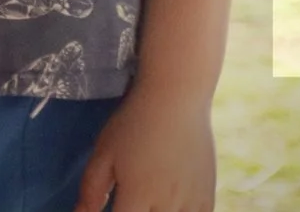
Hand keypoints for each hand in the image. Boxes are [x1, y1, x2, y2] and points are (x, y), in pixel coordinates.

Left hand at [74, 85, 215, 211]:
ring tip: (147, 201)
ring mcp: (191, 203)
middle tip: (129, 199)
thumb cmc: (134, 122)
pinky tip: (169, 205)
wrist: (176, 98)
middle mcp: (166, 204)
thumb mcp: (104, 152)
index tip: (113, 206)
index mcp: (137, 195)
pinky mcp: (207, 198)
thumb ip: (91, 189)